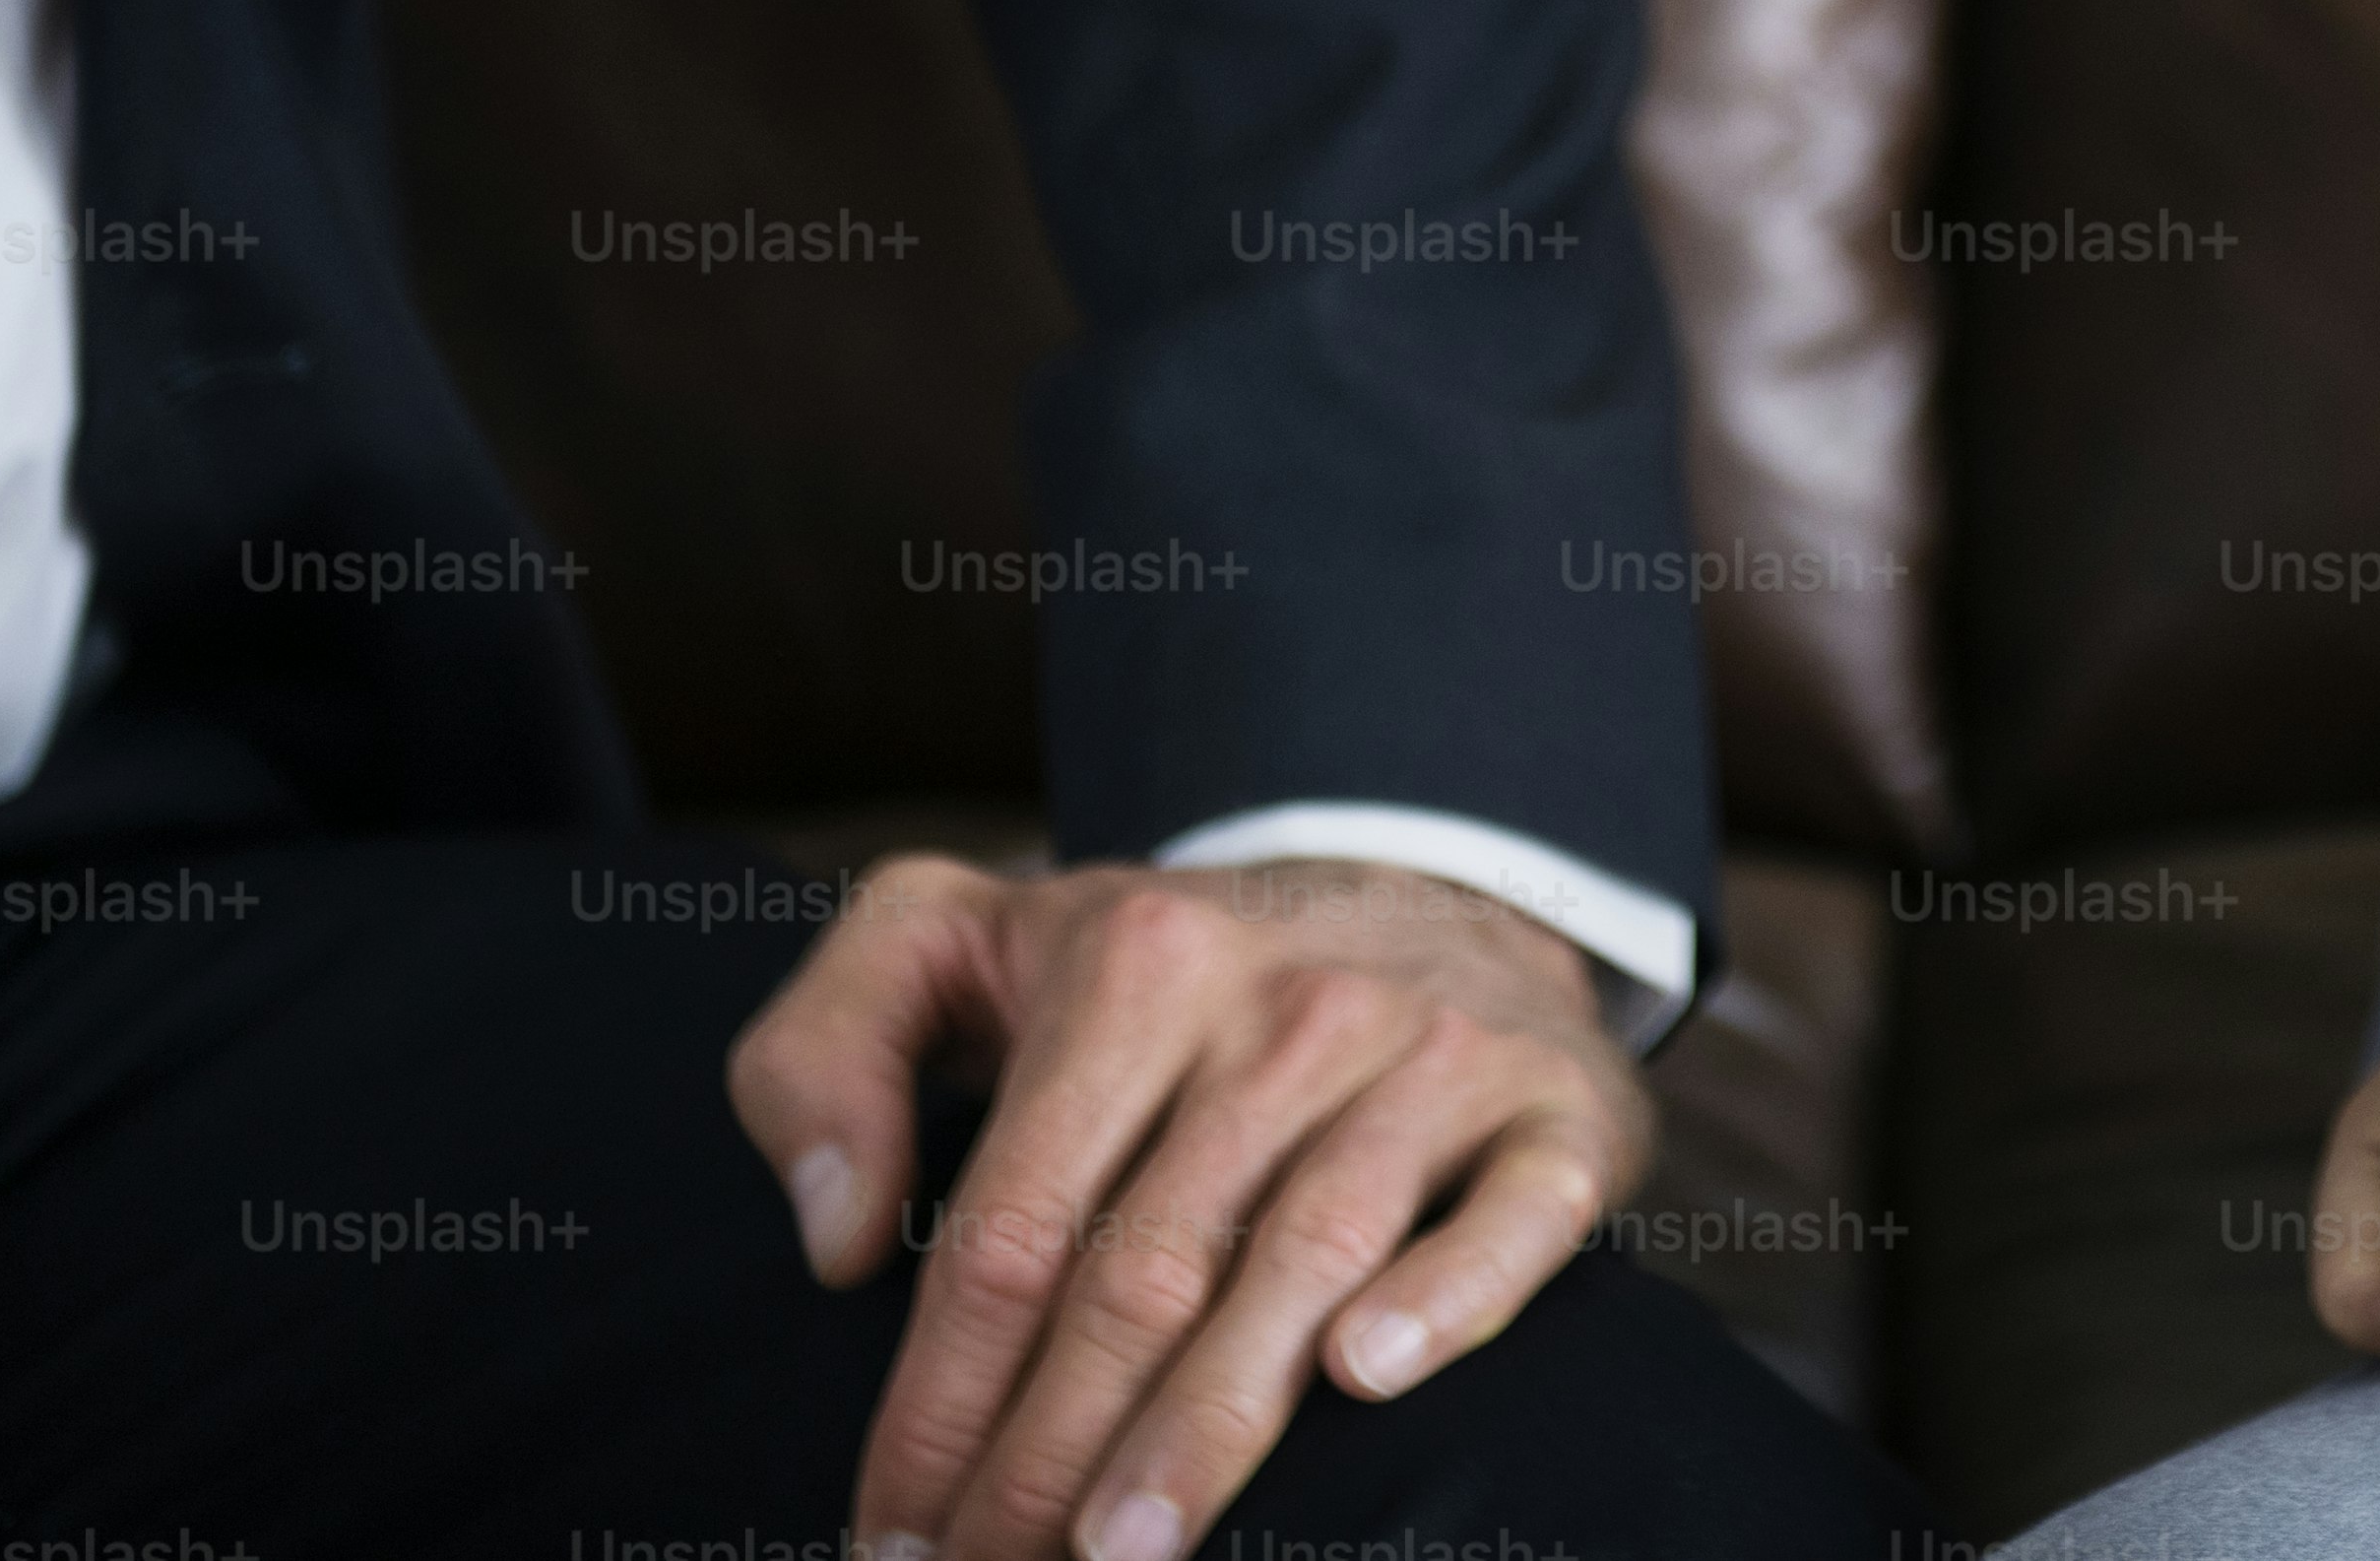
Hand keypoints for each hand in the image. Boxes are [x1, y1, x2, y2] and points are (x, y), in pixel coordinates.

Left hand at [730, 853, 1649, 1560]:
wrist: (1437, 886)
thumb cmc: (1160, 974)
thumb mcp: (959, 940)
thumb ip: (824, 1048)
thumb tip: (837, 1239)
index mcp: (1135, 964)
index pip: (1013, 1225)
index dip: (939, 1399)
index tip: (888, 1534)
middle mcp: (1290, 1006)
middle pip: (1144, 1268)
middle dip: (1049, 1458)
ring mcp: (1431, 1055)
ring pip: (1303, 1260)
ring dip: (1206, 1425)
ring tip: (1121, 1557)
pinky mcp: (1555, 1110)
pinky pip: (1509, 1213)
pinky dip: (1446, 1294)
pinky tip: (1365, 1378)